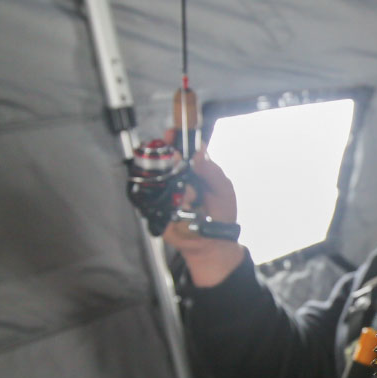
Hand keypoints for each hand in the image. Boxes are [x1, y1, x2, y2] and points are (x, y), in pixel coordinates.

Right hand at [160, 142, 246, 287]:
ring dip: (174, 185)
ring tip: (192, 199)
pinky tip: (182, 209)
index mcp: (195, 168)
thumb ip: (212, 172)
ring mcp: (166, 191)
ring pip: (158, 177)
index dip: (175, 138)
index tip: (171, 134)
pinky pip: (153, 198)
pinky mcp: (157, 207)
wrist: (211, 243)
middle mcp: (178, 177)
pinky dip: (167, 202)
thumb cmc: (221, 214)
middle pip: (164, 158)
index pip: (182, 147)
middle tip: (176, 163)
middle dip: (169, 159)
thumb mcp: (223, 190)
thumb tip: (198, 153)